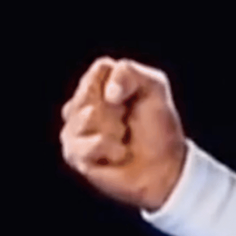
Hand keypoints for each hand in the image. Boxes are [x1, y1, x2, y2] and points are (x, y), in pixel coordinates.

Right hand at [58, 57, 188, 211]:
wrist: (162, 166)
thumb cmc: (158, 128)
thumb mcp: (154, 87)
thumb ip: (130, 73)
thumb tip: (109, 94)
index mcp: (98, 83)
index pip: (100, 68)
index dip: (121, 83)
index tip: (133, 99)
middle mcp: (80, 104)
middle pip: (89, 92)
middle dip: (116, 109)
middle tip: (127, 121)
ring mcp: (73, 129)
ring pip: (87, 116)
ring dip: (114, 129)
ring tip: (122, 138)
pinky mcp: (73, 154)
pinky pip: (89, 143)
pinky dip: (110, 149)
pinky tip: (118, 153)